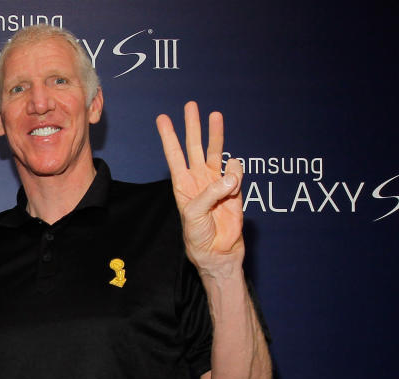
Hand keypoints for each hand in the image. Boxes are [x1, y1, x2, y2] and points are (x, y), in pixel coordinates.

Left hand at [156, 102, 243, 274]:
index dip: (169, 136)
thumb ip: (211, 193)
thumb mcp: (195, 214)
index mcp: (182, 184)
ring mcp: (216, 182)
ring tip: (215, 115)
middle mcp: (198, 179)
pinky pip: (235, 172)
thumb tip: (230, 175)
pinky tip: (233, 180)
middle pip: (193, 146)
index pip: (174, 155)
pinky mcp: (234, 188)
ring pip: (215, 151)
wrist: (218, 251)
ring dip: (215, 134)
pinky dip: (235, 172)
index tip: (162, 118)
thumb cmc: (199, 235)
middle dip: (192, 126)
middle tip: (190, 106)